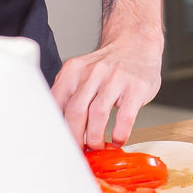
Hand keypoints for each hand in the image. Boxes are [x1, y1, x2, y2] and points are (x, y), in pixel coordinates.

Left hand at [51, 31, 162, 148]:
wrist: (135, 43)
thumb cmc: (108, 66)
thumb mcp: (81, 73)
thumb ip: (69, 96)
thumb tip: (60, 129)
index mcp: (74, 71)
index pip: (56, 103)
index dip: (57, 128)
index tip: (61, 143)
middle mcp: (93, 73)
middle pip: (75, 111)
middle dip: (76, 138)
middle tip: (81, 149)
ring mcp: (115, 79)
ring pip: (97, 115)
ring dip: (96, 138)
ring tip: (98, 145)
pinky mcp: (135, 88)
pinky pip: (125, 117)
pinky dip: (119, 134)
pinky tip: (118, 139)